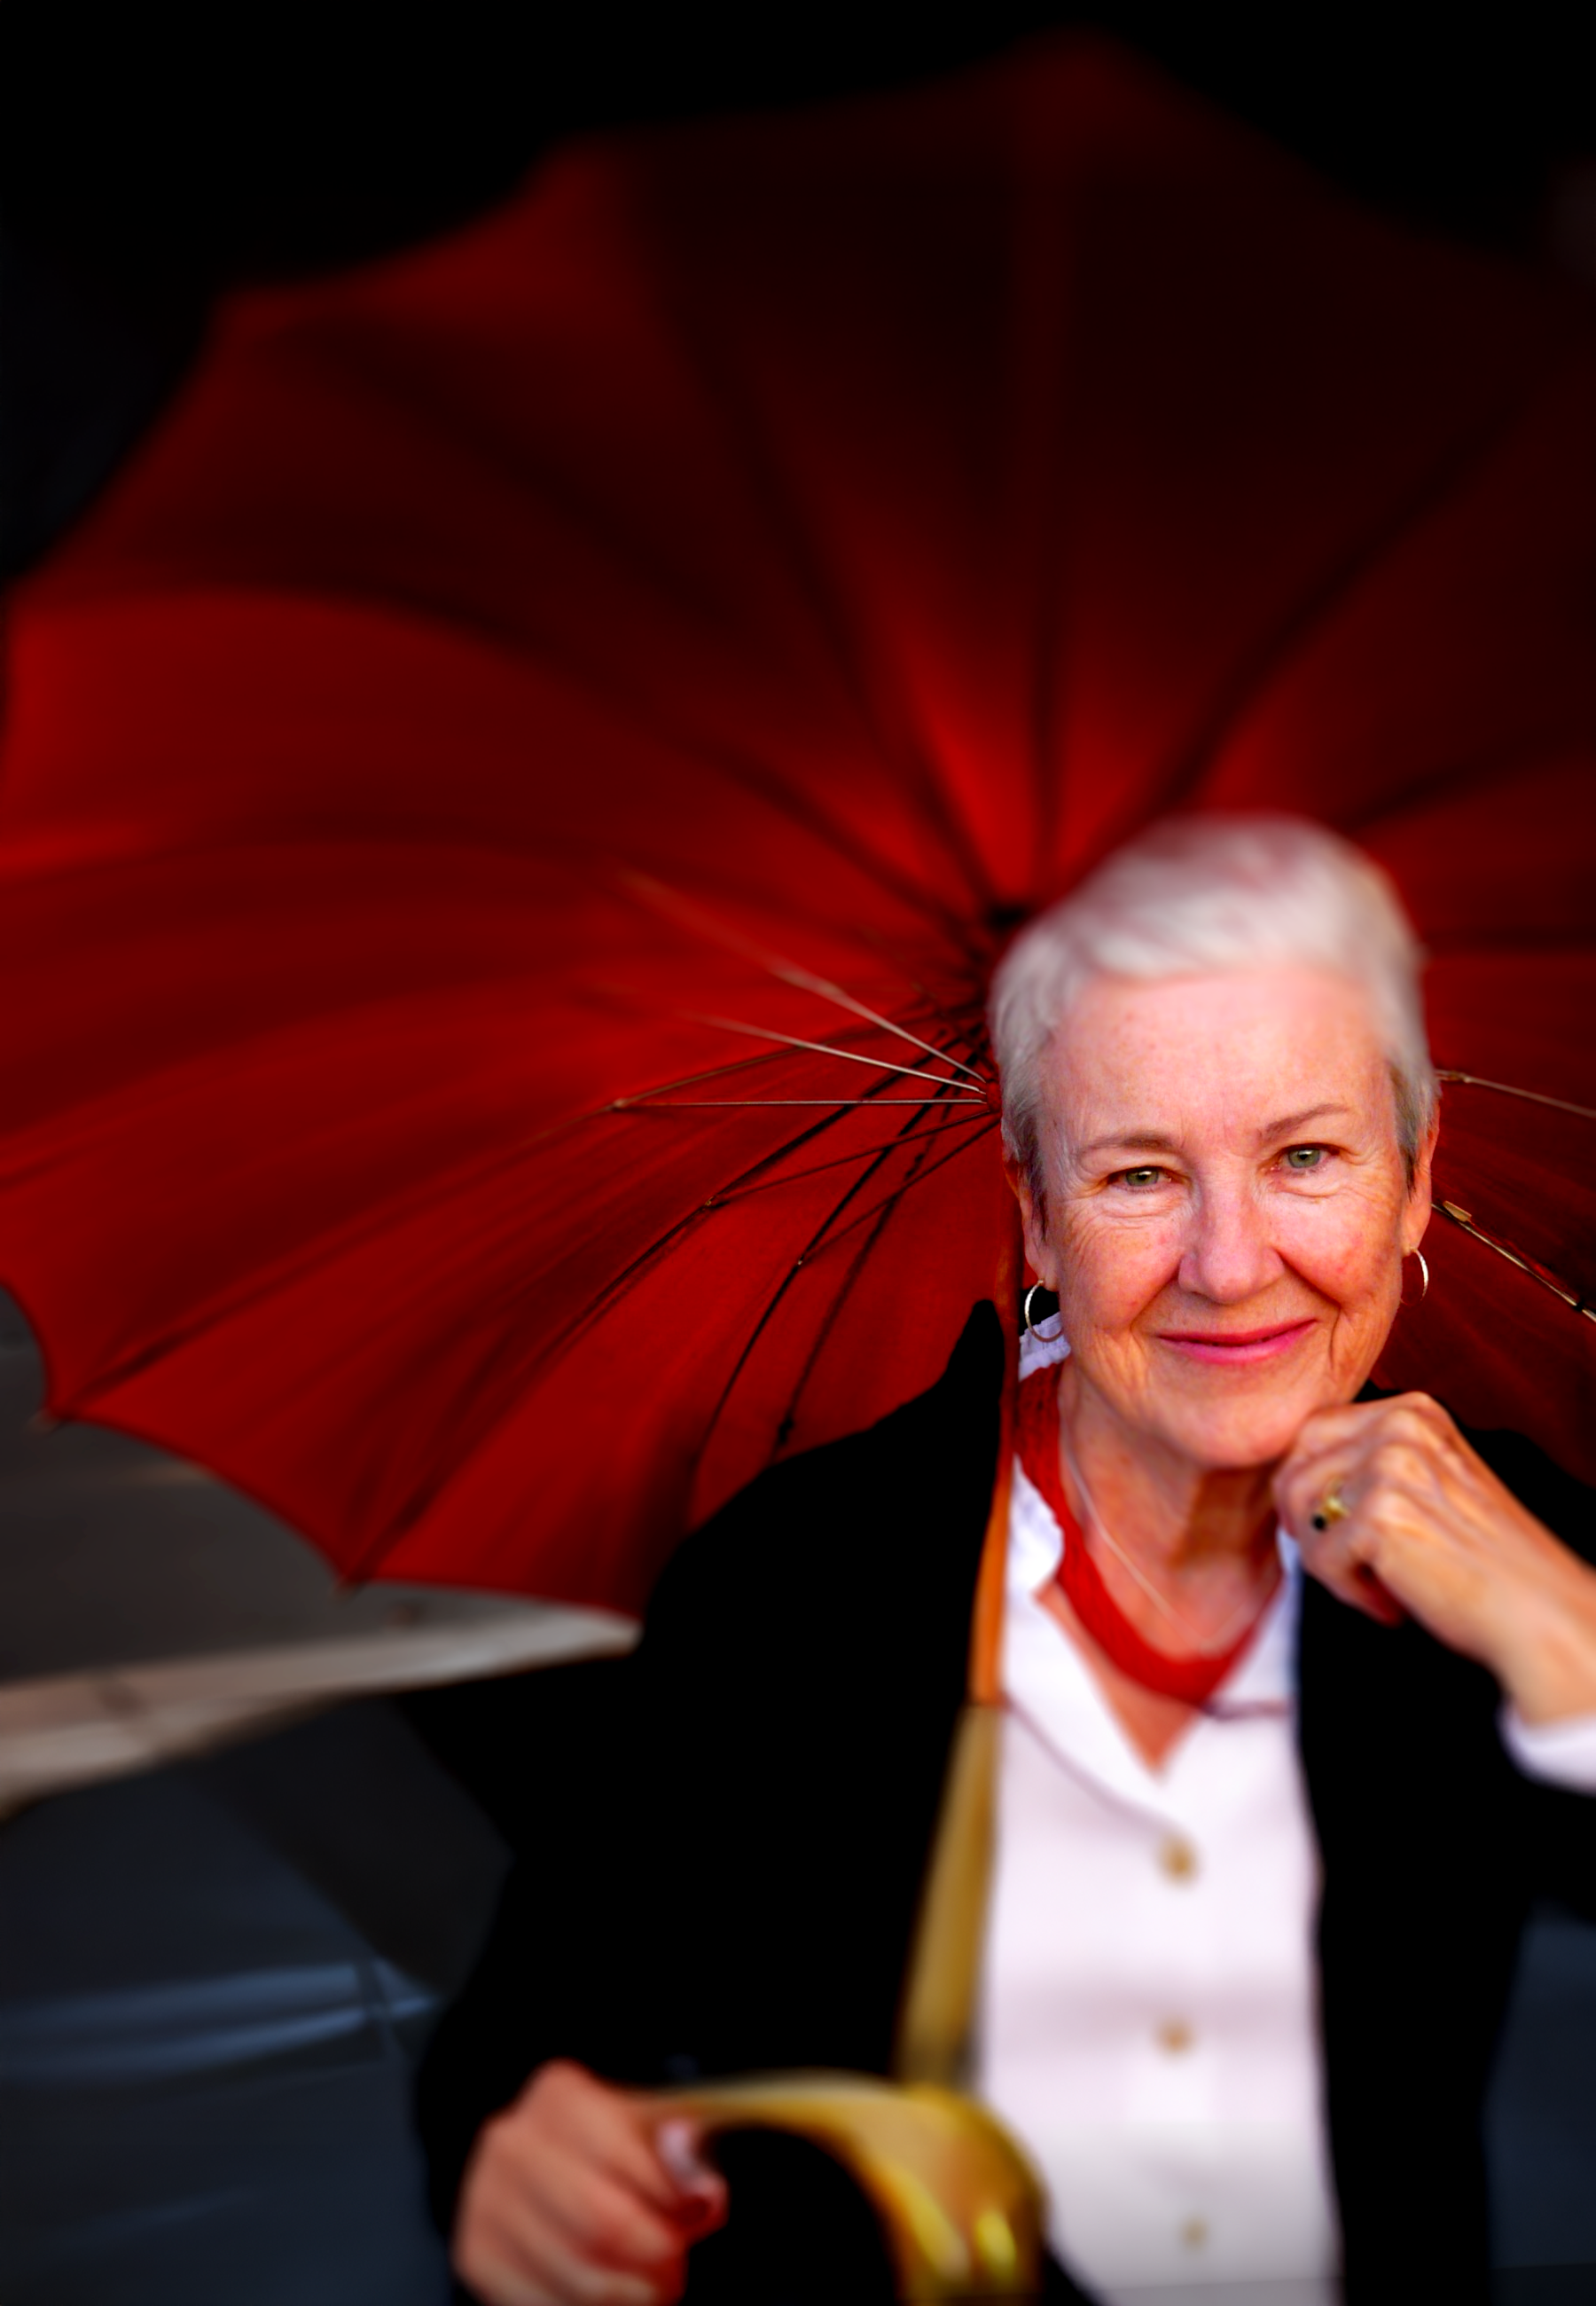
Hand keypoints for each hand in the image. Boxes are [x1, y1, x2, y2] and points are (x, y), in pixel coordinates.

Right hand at [454, 2059, 727, 2305]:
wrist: (549, 2172)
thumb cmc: (615, 2151)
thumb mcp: (657, 2133)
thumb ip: (688, 2157)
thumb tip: (705, 2194)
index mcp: (560, 2097)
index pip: (624, 2159)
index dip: (672, 2203)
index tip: (699, 2219)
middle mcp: (513, 2143)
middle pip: (601, 2225)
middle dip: (655, 2259)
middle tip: (677, 2270)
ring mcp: (486, 2200)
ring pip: (577, 2277)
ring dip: (630, 2297)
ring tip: (651, 2289)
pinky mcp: (476, 2255)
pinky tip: (613, 2300)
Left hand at [1274, 1392, 1595, 1724]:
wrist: (1536, 1611)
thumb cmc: (1482, 1559)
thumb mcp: (1429, 1483)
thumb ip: (1372, 1464)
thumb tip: (1290, 1478)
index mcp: (1413, 1412)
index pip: (1314, 1430)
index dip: (1305, 1483)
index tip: (1320, 1526)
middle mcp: (1401, 1426)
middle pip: (1297, 1462)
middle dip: (1301, 1517)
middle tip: (1336, 1561)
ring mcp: (1389, 1464)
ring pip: (1301, 1510)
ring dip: (1327, 1561)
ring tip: (1373, 1586)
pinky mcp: (1380, 1512)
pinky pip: (1320, 1556)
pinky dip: (1349, 1591)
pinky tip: (1392, 1604)